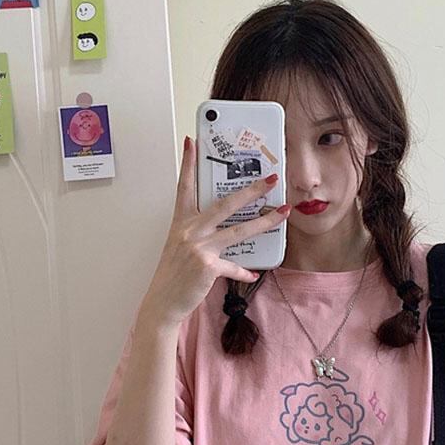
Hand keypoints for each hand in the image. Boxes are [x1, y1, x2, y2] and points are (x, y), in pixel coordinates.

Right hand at [143, 135, 289, 327]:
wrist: (163, 302)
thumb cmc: (172, 275)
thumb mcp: (179, 246)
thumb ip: (197, 232)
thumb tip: (220, 227)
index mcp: (181, 222)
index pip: (184, 186)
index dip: (188, 163)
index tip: (192, 142)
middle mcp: (190, 231)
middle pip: (225, 204)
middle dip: (250, 190)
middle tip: (269, 179)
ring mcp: (200, 248)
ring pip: (238, 231)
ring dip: (264, 221)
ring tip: (282, 213)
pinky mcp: (208, 267)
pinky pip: (234, 267)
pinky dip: (244, 271)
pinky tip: (254, 272)